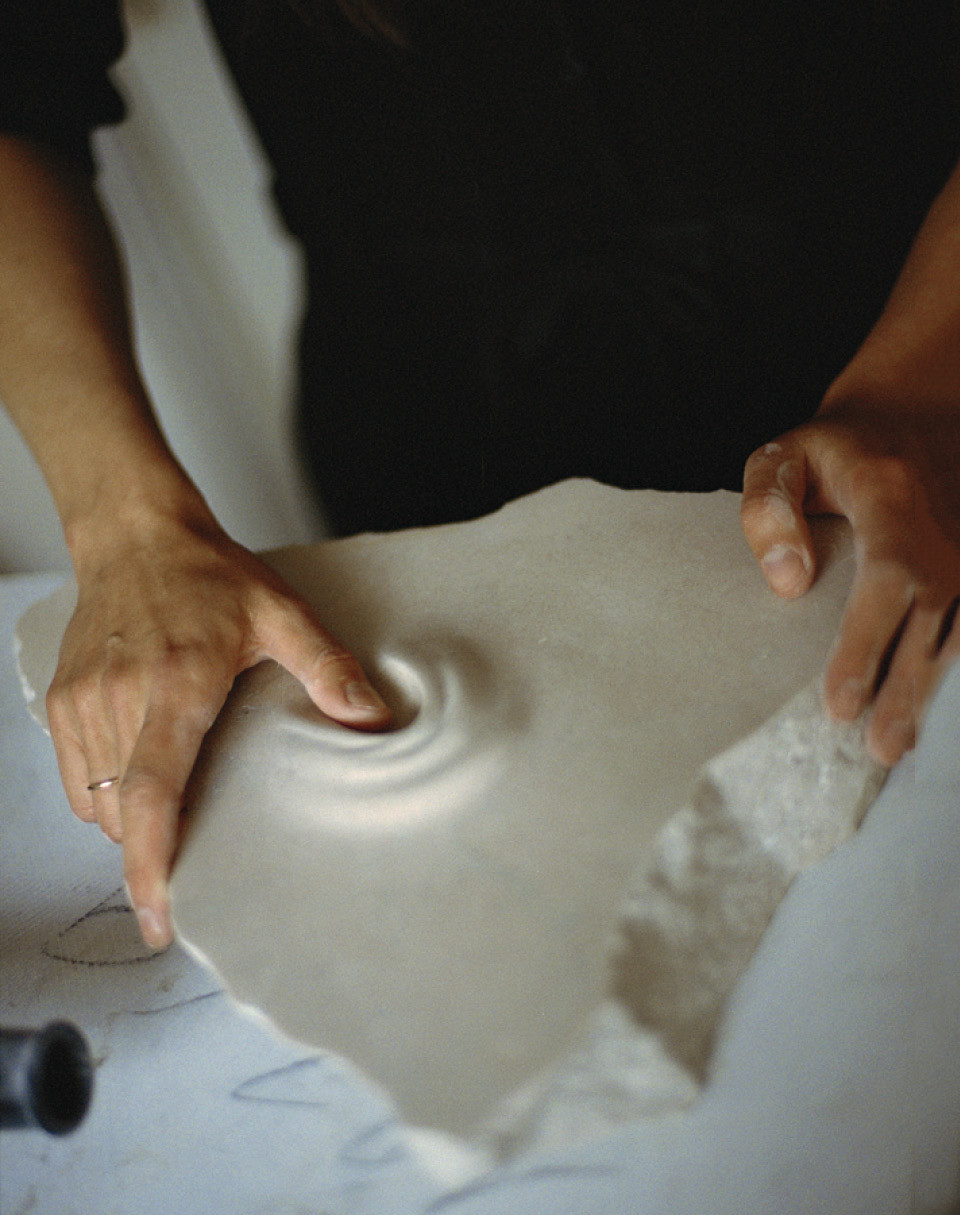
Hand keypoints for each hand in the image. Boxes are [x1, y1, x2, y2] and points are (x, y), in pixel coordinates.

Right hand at [46, 509, 389, 948]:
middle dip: (156, 852)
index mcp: (177, 684)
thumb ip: (328, 668)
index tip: (160, 916)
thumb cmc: (209, 574)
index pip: (151, 793)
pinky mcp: (62, 701)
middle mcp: (121, 699)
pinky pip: (77, 782)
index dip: (151, 865)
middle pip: (124, 814)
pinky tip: (144, 778)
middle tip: (197, 865)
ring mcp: (83, 702)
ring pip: (98, 805)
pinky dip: (106, 800)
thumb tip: (373, 721)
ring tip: (176, 812)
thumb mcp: (281, 613)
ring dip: (133, 824)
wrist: (135, 534)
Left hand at [740, 401, 959, 766]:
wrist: (916, 413)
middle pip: (934, 617)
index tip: (839, 702)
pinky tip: (929, 714)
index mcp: (891, 495)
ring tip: (897, 746)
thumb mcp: (783, 458)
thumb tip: (786, 583)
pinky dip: (952, 667)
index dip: (867, 642)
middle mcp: (946, 526)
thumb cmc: (834, 451)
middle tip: (876, 747)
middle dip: (905, 686)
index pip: (888, 575)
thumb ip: (768, 510)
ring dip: (933, 690)